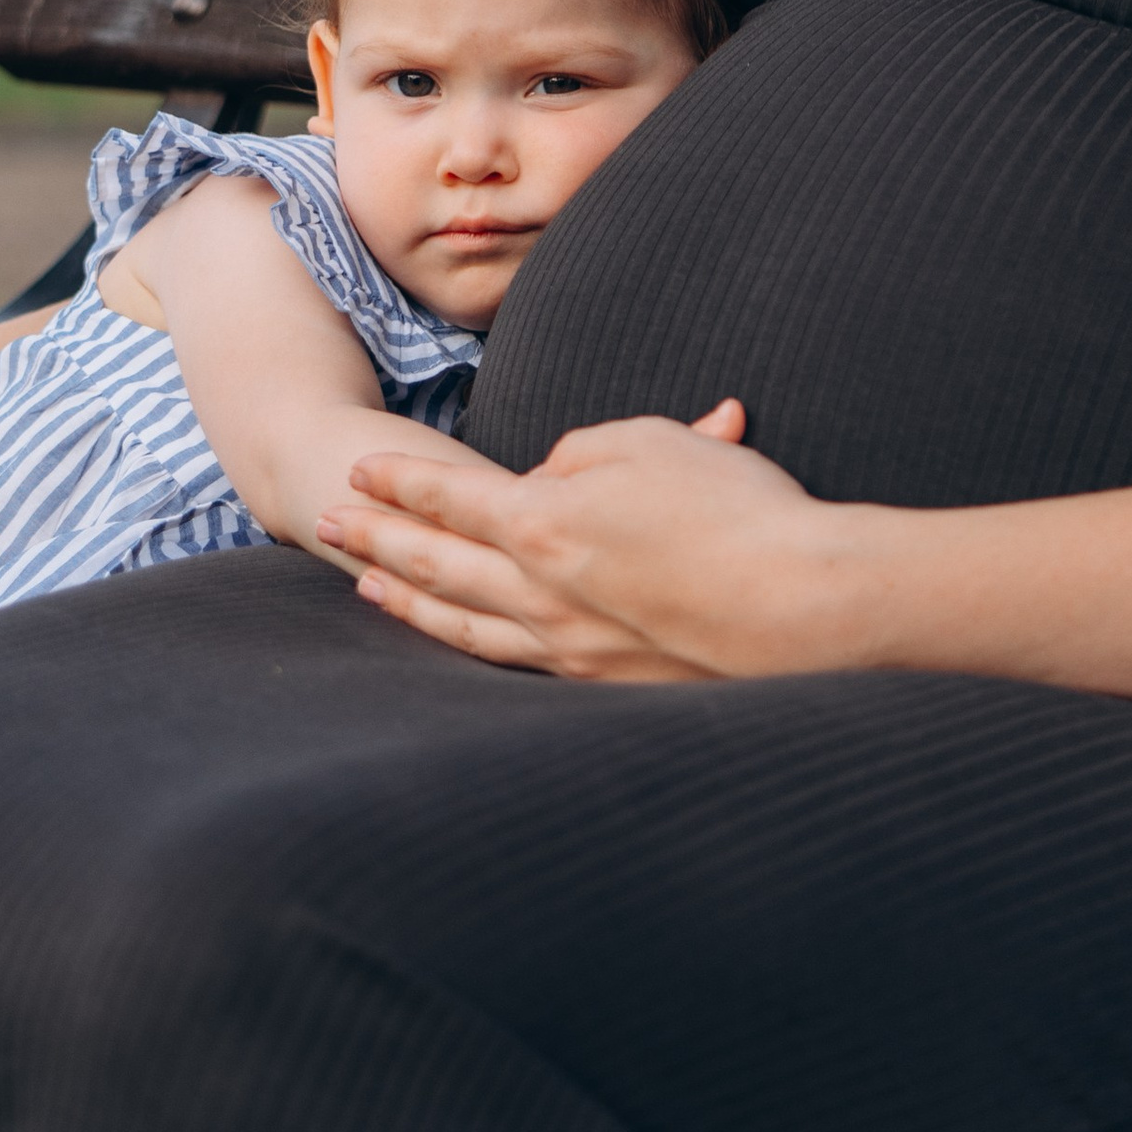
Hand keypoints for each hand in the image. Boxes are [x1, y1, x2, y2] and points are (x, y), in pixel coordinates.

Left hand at [315, 403, 844, 681]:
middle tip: (324, 523)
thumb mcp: (653, 444)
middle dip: (377, 538)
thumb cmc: (738, 512)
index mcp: (545, 523)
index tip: (356, 471)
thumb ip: (584, 454)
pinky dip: (471, 649)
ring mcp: (570, 648)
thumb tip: (553, 477)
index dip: (401, 481)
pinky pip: (514, 664)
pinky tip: (460, 643)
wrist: (807, 609)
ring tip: (367, 584)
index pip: (450, 496)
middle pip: (437, 562)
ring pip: (464, 625)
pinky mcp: (606, 686)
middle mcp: (541, 593)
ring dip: (409, 600)